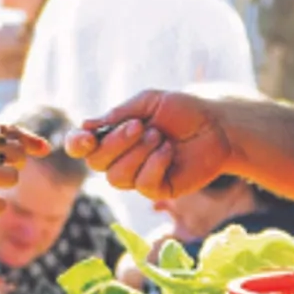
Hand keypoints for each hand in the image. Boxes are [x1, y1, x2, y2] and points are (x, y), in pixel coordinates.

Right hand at [64, 91, 236, 200]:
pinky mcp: (157, 191)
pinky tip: (168, 151)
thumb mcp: (149, 102)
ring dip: (137, 154)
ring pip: (116, 178)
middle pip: (97, 163)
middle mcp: (121, 159)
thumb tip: (85, 125)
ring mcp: (138, 177)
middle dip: (117, 143)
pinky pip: (142, 185)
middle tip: (142, 126)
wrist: (217, 126)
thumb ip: (118, 114)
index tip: (86, 137)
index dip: (77, 144)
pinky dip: (154, 164)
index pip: (82, 147)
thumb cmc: (183, 110)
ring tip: (160, 137)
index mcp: (113, 136)